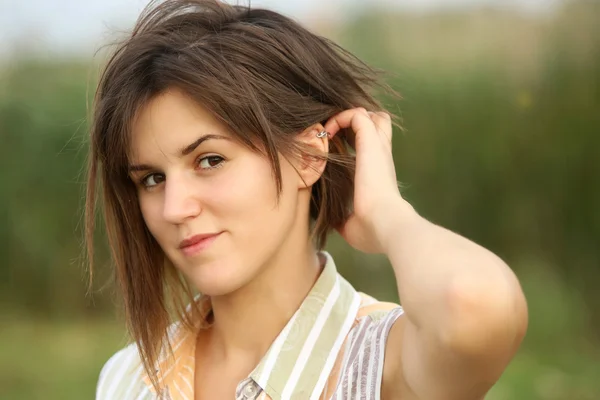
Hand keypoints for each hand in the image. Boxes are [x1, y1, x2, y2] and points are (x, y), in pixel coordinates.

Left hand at [324, 108, 412, 253]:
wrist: (385, 224)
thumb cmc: (373, 230)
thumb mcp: (353, 225)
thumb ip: (344, 219)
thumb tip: (336, 222)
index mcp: (379, 173)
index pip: (374, 145)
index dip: (355, 140)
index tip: (334, 148)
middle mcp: (381, 156)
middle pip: (377, 122)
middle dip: (355, 122)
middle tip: (334, 135)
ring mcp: (377, 147)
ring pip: (369, 114)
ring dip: (347, 116)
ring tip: (330, 130)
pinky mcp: (371, 142)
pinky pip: (356, 115)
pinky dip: (340, 117)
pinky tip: (328, 132)